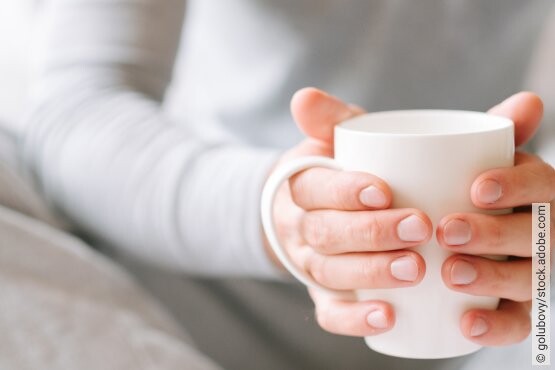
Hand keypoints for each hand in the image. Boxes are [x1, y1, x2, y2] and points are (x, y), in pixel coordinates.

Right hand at [264, 88, 431, 335]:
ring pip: (330, 273)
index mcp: (302, 185)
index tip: (384, 189)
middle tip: (419, 227)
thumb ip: (332, 117)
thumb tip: (303, 95)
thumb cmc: (340, 171)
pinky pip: (330, 313)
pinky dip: (354, 318)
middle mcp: (302, 227)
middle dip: (370, 232)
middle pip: (326, 234)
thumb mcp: (336, 138)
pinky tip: (387, 317)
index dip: (344, 190)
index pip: (314, 187)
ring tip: (414, 268)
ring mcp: (311, 264)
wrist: (318, 210)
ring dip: (370, 272)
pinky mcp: (325, 296)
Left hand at [437, 92, 554, 345]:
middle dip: (496, 233)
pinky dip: (495, 327)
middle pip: (536, 236)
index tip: (477, 187)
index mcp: (536, 193)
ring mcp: (531, 272)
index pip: (542, 186)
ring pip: (528, 280)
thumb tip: (529, 100)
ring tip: (450, 272)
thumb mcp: (483, 159)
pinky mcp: (514, 308)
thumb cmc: (472, 190)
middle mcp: (542, 233)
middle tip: (448, 230)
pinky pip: (517, 323)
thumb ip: (500, 133)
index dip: (517, 185)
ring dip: (492, 278)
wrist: (458, 230)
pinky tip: (465, 324)